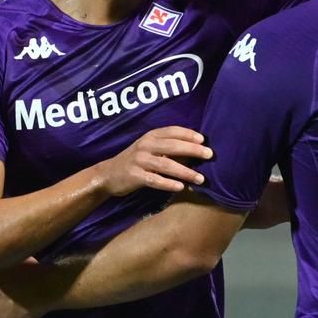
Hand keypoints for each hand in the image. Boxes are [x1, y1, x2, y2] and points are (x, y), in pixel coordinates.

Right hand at [97, 126, 212, 195]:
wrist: (108, 174)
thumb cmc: (135, 160)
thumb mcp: (148, 148)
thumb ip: (167, 147)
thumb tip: (195, 149)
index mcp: (150, 136)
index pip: (172, 131)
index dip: (188, 134)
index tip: (204, 140)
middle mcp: (145, 146)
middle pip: (173, 146)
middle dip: (193, 150)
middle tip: (210, 155)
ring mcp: (139, 161)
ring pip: (167, 165)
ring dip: (186, 172)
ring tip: (201, 179)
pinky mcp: (135, 176)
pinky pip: (155, 180)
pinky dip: (168, 184)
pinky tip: (180, 187)